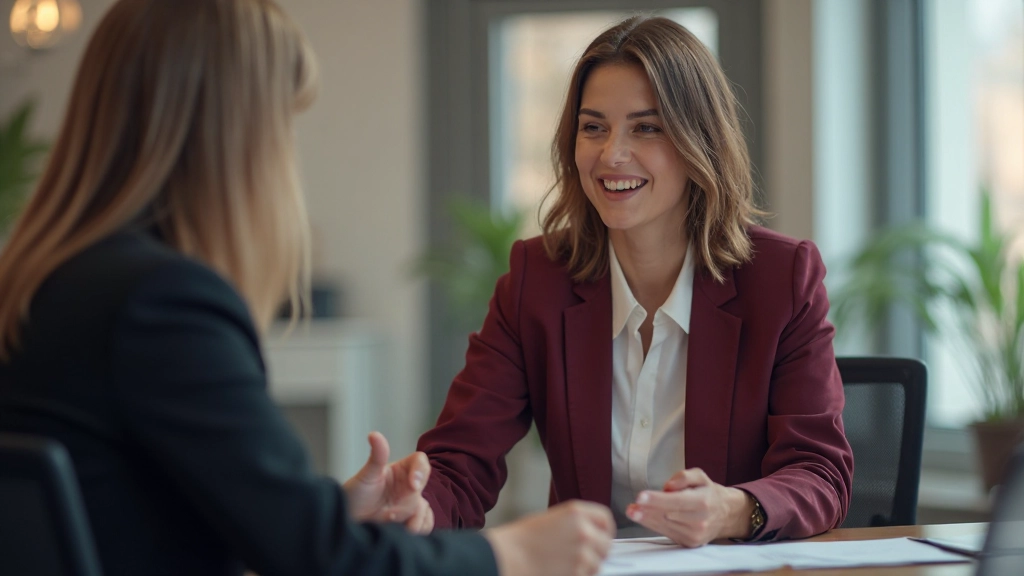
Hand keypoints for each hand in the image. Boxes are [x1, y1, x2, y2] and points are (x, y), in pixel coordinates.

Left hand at [343, 431, 433, 533]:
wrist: (348, 520)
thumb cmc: (355, 495)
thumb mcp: (366, 475)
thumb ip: (377, 456)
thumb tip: (374, 434)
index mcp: (402, 469)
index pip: (421, 462)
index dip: (421, 471)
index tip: (414, 485)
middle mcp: (409, 486)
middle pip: (424, 489)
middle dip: (410, 503)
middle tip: (393, 514)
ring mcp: (410, 504)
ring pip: (425, 509)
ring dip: (414, 519)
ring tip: (391, 524)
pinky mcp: (410, 521)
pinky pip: (425, 525)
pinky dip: (418, 529)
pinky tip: (403, 531)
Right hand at [484, 500, 614, 575]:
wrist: (508, 557)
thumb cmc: (522, 540)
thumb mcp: (552, 519)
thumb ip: (575, 523)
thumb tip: (591, 533)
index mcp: (576, 512)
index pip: (606, 519)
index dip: (604, 529)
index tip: (600, 536)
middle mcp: (583, 531)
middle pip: (606, 543)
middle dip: (597, 551)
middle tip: (582, 554)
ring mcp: (582, 553)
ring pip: (597, 564)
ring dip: (587, 566)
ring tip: (565, 563)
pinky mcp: (578, 573)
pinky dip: (577, 575)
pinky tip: (561, 571)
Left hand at [625, 468, 752, 546]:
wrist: (725, 514)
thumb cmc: (708, 493)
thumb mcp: (700, 476)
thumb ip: (684, 476)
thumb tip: (668, 486)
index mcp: (703, 502)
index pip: (676, 501)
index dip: (657, 499)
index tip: (640, 497)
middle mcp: (700, 520)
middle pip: (667, 515)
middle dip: (647, 511)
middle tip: (632, 507)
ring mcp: (695, 534)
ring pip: (665, 526)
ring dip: (646, 519)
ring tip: (633, 511)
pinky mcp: (689, 542)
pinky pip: (667, 533)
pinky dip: (653, 525)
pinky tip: (643, 517)